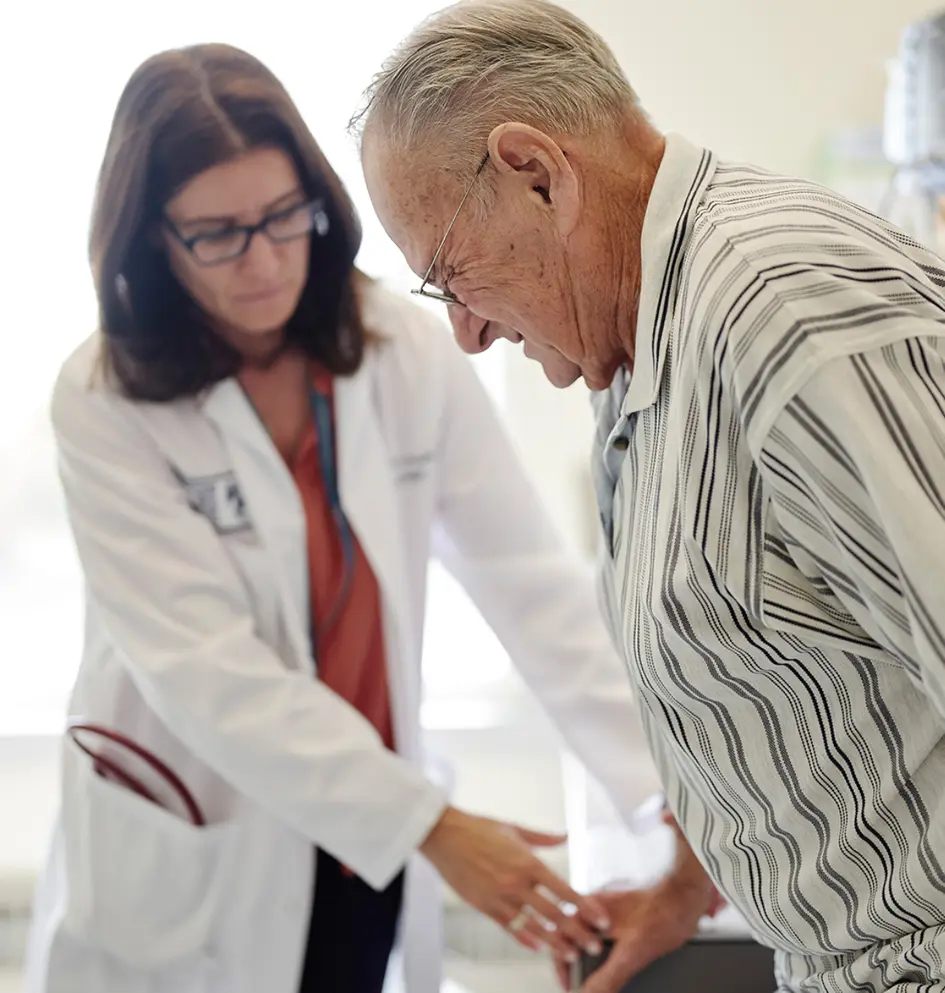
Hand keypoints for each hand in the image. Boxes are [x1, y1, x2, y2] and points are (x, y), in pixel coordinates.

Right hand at [419, 806, 610, 961]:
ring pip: (535, 928)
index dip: (586, 907)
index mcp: (528, 863)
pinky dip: (526, 940)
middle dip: (578, 933)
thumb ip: (543, 838)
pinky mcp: (485, 908)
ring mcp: (501, 899)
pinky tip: (538, 948)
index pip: (565, 891)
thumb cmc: (478, 828)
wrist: (445, 836)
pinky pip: (510, 929)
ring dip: (556, 943)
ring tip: (572, 954)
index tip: (601, 919)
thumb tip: (565, 836)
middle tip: (594, 946)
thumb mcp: (514, 828)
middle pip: (555, 915)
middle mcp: (517, 884)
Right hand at [553, 812, 720, 991]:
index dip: (562, 966)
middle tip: (580, 984)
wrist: (686, 898)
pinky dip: (601, 954)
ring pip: (585, 937)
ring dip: (587, 960)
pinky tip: (611, 964)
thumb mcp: (633, 953)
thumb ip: (608, 976)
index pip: (561, 938)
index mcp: (589, 909)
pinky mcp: (619, 915)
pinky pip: (600, 936)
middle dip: (573, 965)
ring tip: (594, 978)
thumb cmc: (663, 913)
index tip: (569, 986)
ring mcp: (606, 910)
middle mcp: (593, 907)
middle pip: (570, 938)